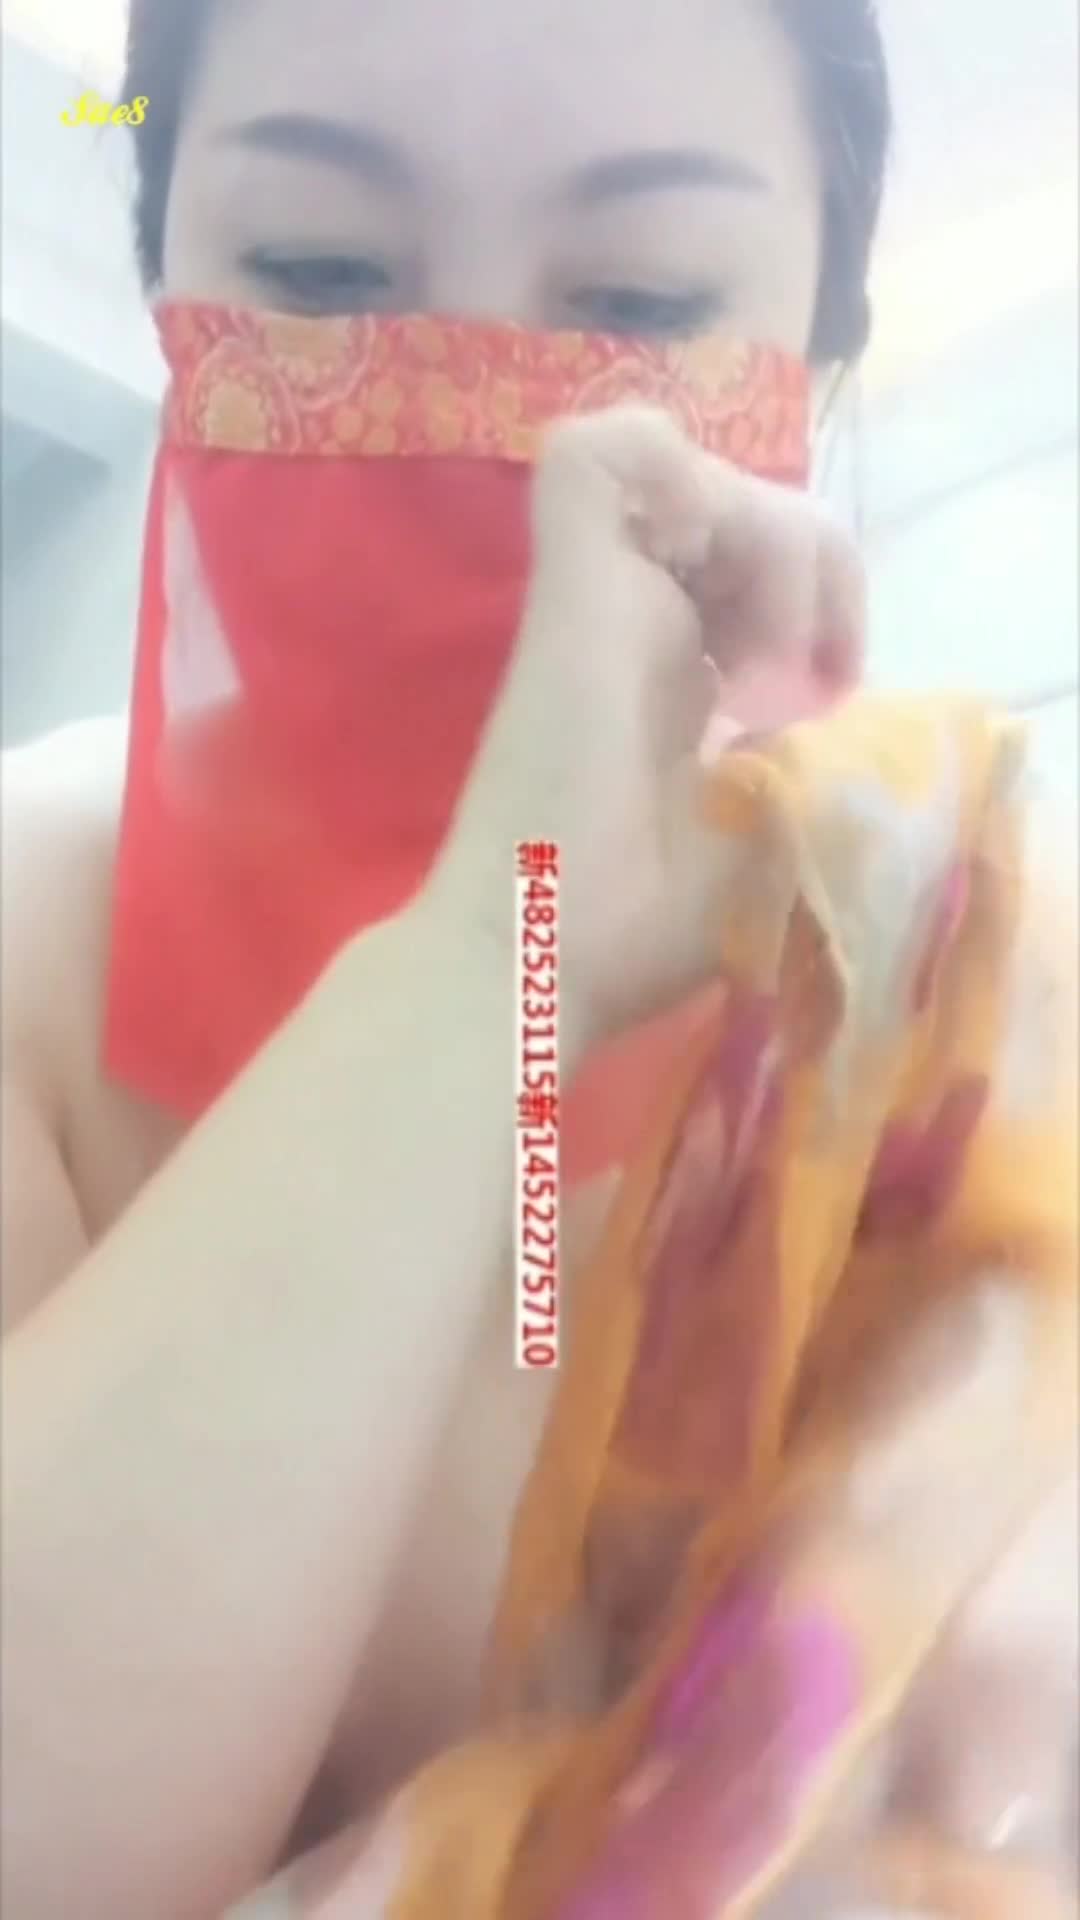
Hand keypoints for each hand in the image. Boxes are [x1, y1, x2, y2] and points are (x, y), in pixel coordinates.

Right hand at [433, 407, 863, 1050]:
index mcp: (682, 675)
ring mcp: (600, 594)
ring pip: (702, 470)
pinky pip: (593, 452)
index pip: (762, 570)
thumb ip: (818, 747)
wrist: (542, 955)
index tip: (833, 689)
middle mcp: (642, 619)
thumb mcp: (778, 826)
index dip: (825, 600)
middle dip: (811, 570)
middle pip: (748, 511)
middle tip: (806, 677)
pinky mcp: (566, 586)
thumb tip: (849, 694)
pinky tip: (700, 559)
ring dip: (771, 545)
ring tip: (760, 656)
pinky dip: (665, 471)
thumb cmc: (647, 924)